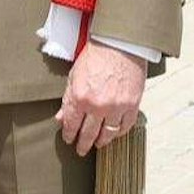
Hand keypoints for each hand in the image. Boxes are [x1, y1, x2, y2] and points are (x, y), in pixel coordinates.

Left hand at [55, 40, 145, 156]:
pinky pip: (125, 126)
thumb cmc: (97, 55)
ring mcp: (116, 107)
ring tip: (98, 144)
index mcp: (80, 97)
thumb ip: (68, 99)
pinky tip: (114, 134)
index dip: (69, 135)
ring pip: (107, 134)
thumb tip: (61, 117)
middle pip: (88, 134)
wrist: (119, 44)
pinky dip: (119, 132)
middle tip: (81, 149)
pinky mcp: (132, 105)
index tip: (68, 139)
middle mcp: (97, 106)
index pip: (71, 124)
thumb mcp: (74, 75)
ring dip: (101, 141)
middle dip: (83, 144)